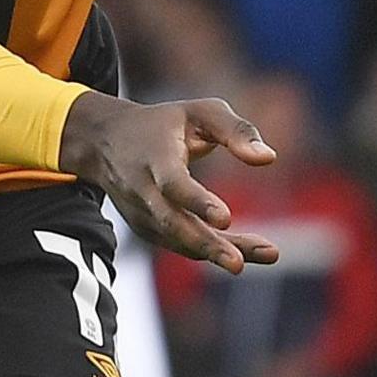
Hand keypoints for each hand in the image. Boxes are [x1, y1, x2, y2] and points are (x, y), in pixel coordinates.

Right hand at [58, 93, 279, 273]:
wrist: (107, 141)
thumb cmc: (165, 123)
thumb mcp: (201, 112)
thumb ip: (237, 130)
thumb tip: (269, 158)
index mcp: (155, 157)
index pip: (174, 185)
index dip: (197, 203)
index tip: (226, 219)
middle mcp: (144, 191)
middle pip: (174, 224)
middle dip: (207, 245)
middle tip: (238, 264)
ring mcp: (143, 215)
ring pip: (182, 240)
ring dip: (220, 252)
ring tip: (267, 254)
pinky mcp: (149, 229)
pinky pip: (183, 244)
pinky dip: (214, 251)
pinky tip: (249, 252)